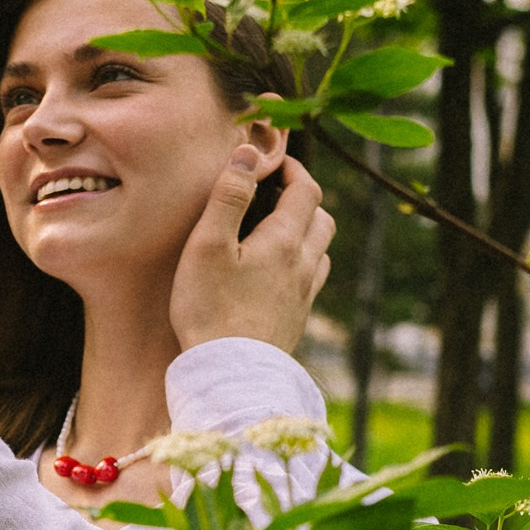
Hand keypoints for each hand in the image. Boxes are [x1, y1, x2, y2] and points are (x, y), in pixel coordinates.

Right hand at [169, 149, 332, 352]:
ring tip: (277, 229)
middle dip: (303, 197)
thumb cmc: (210, 309)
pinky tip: (280, 273)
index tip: (272, 161)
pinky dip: (302, 263)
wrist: (230, 376)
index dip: (293, 168)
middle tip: (274, 192)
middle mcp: (303, 265)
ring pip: (321, 251)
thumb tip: (248, 152)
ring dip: (306, 231)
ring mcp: (304, 296)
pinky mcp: (297, 321)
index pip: (305, 189)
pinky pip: (312, 281)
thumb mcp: (208, 245)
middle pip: (321, 218)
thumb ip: (229, 196)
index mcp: (285, 241)